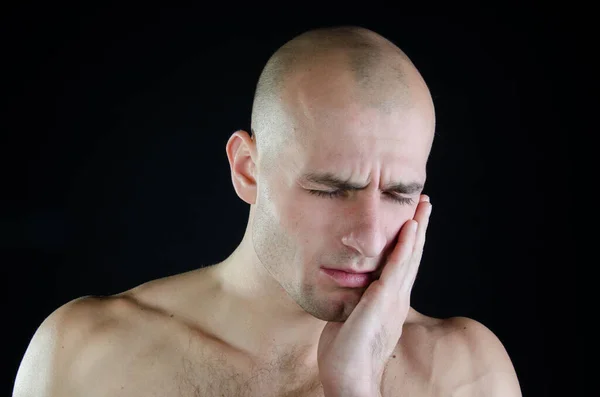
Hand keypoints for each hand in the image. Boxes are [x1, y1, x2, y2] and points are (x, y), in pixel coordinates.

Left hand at [317, 195, 432, 396]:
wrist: (348, 378)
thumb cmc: (345, 353)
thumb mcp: (352, 318)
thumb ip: (356, 301)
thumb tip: (350, 286)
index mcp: (389, 301)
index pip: (402, 265)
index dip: (409, 242)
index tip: (412, 219)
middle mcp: (396, 298)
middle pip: (412, 256)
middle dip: (419, 228)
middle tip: (425, 203)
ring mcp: (392, 299)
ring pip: (409, 257)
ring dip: (418, 229)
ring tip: (424, 205)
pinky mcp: (383, 300)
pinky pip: (396, 268)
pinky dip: (405, 246)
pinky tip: (411, 227)